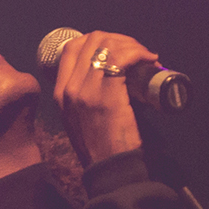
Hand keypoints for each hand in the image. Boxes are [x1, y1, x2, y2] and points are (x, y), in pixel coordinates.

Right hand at [51, 29, 156, 166]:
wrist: (109, 169)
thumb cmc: (101, 146)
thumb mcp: (79, 118)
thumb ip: (84, 97)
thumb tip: (111, 75)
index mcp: (60, 92)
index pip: (72, 48)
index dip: (97, 40)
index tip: (117, 48)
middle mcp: (69, 87)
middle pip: (91, 41)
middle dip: (118, 39)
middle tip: (136, 51)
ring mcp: (85, 90)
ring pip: (107, 46)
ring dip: (131, 45)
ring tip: (145, 56)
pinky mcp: (106, 95)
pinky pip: (121, 59)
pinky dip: (138, 53)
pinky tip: (148, 59)